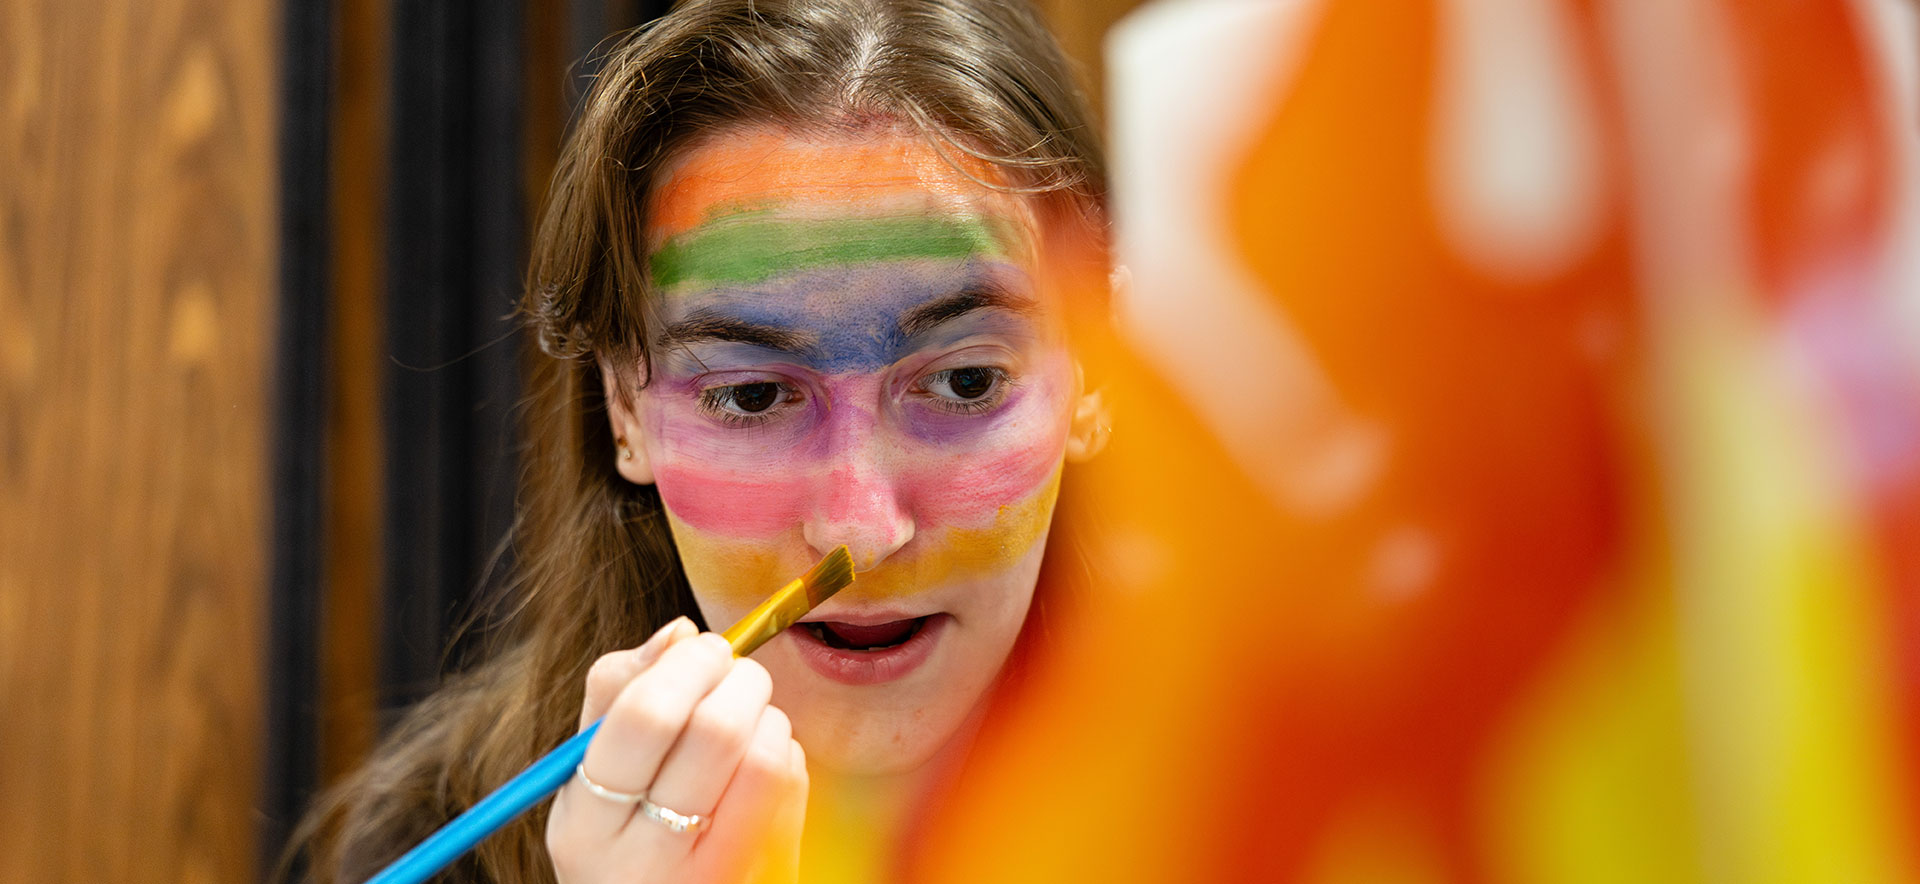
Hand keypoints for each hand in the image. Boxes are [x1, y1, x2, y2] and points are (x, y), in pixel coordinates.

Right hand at [547, 617, 806, 882]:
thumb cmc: (621, 833)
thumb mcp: (589, 780)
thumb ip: (615, 698)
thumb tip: (679, 631)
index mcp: (588, 828)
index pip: (644, 717)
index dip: (685, 663)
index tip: (700, 645)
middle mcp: (649, 861)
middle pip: (717, 729)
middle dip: (737, 677)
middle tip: (731, 669)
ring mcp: (716, 874)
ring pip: (765, 752)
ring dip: (764, 713)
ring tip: (742, 717)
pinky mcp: (770, 871)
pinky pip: (792, 780)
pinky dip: (781, 749)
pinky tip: (752, 764)